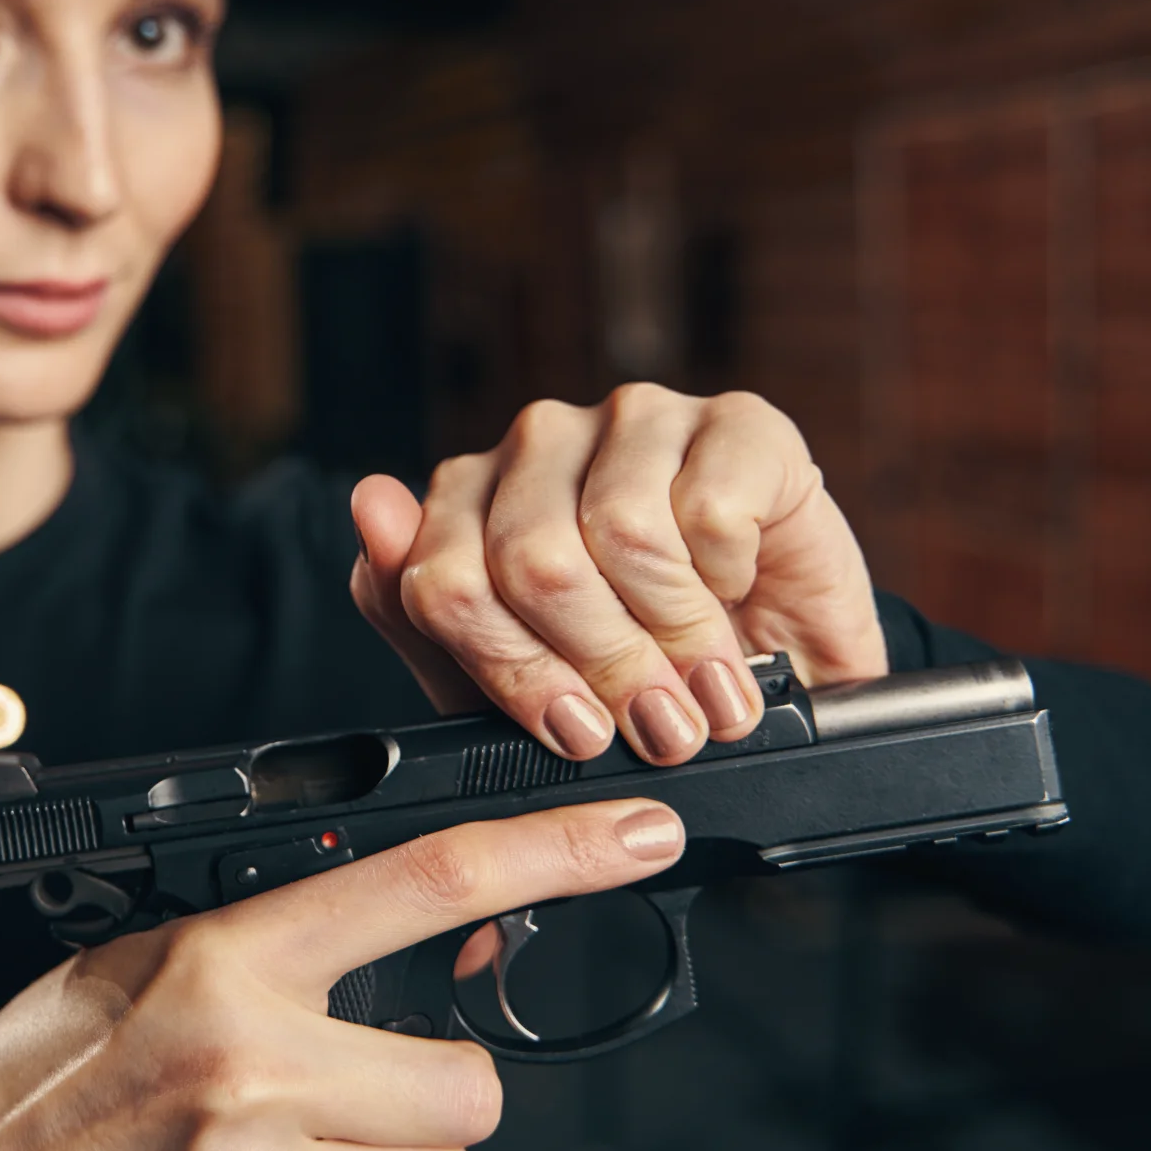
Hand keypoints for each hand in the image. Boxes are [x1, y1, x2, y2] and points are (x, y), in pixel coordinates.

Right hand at [0, 798, 684, 1150]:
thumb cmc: (36, 1081)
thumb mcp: (143, 967)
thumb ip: (273, 948)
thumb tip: (418, 943)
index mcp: (223, 959)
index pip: (422, 877)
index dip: (549, 852)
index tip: (631, 833)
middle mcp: (253, 1062)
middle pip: (469, 1089)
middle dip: (428, 1100)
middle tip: (344, 1097)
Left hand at [350, 384, 887, 765]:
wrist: (779, 676)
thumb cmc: (635, 673)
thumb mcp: (515, 682)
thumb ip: (426, 609)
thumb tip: (371, 503)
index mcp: (470, 497)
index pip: (443, 579)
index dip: (514, 673)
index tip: (577, 732)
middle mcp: (541, 441)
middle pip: (532, 560)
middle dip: (603, 666)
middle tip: (657, 725)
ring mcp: (635, 419)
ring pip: (621, 533)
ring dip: (676, 635)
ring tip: (708, 688)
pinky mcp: (734, 421)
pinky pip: (709, 513)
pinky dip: (730, 582)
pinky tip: (740, 597)